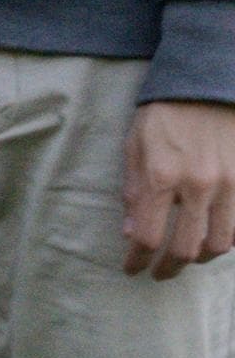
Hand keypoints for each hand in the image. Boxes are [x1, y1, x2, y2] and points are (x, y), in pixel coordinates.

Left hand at [125, 100, 234, 277]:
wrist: (207, 85)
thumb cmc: (164, 114)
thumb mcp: (135, 146)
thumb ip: (134, 190)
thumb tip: (132, 233)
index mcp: (162, 176)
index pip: (150, 235)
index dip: (139, 259)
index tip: (132, 268)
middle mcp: (199, 185)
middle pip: (187, 248)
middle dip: (170, 267)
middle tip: (160, 273)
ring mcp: (231, 185)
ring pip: (221, 244)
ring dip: (201, 258)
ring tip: (187, 257)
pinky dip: (227, 240)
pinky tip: (213, 239)